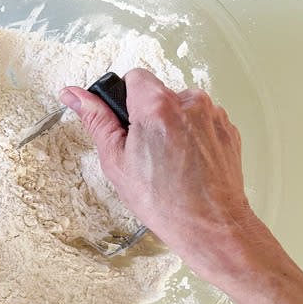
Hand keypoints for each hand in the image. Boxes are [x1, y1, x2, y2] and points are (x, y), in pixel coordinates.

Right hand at [60, 69, 264, 282]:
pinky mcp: (228, 128)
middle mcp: (190, 102)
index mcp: (157, 105)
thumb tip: (74, 96)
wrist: (209, 225)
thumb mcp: (116, 161)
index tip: (128, 123)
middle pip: (159, 94)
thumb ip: (96, 120)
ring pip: (181, 108)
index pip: (134, 77)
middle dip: (149, 116)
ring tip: (170, 162)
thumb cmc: (164, 201)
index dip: (126, 100)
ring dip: (173, 126)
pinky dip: (193, 137)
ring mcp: (213, 114)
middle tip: (147, 151)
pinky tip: (188, 163)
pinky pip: (202, 122)